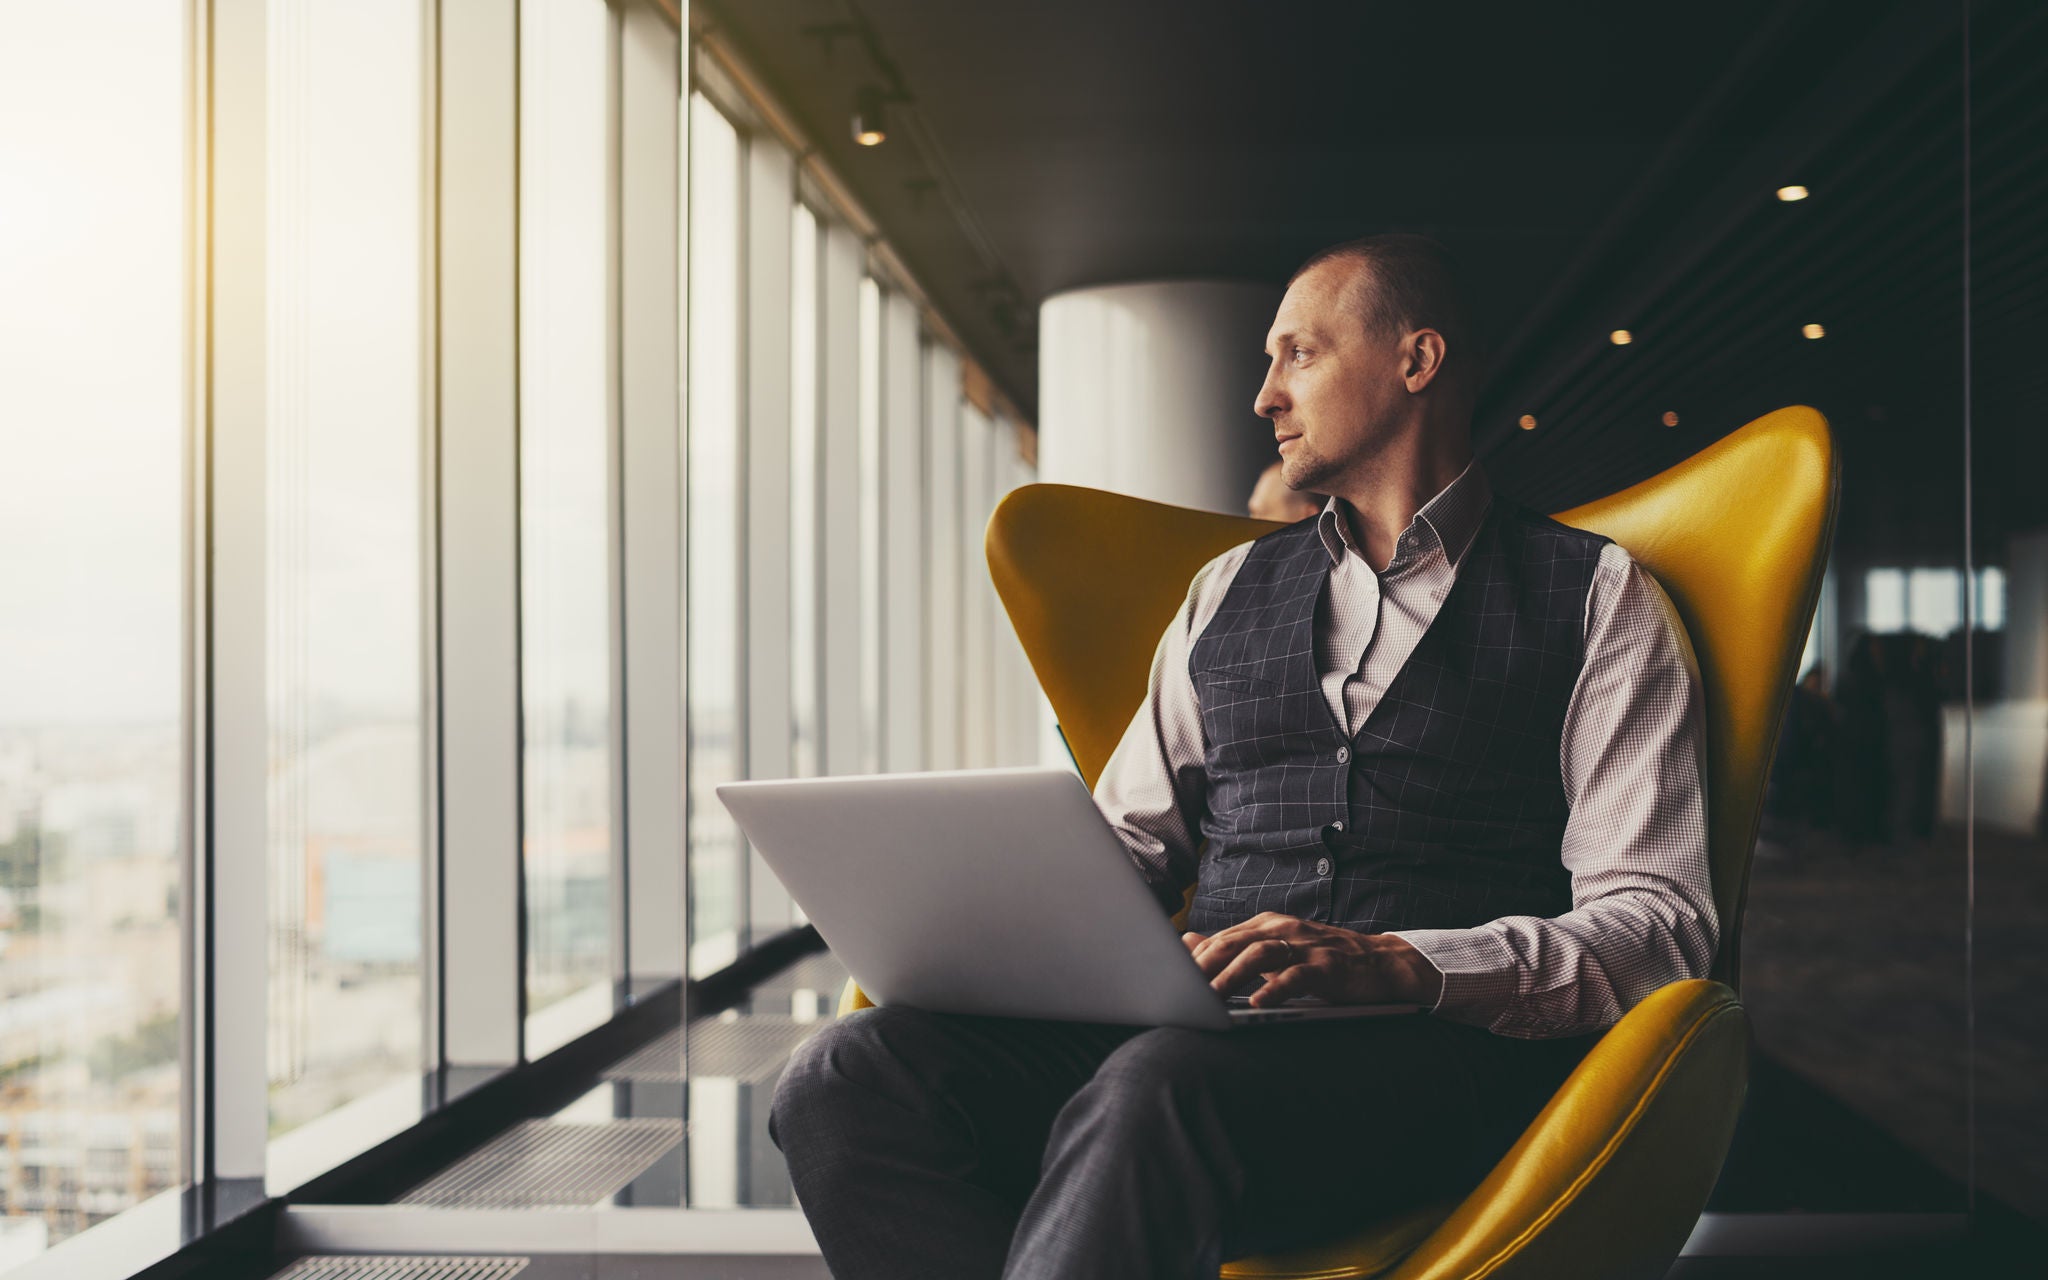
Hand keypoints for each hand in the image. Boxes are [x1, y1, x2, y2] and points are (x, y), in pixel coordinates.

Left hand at [1181, 912, 1445, 1007]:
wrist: (1381, 963)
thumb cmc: (1323, 960)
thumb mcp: (1276, 949)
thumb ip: (1234, 947)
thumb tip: (1187, 942)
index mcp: (1267, 925)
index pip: (1222, 938)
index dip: (1194, 958)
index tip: (1168, 977)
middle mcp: (1283, 929)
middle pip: (1234, 942)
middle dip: (1204, 964)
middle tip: (1180, 988)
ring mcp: (1305, 946)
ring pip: (1259, 955)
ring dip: (1231, 976)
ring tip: (1211, 997)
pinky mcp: (1327, 965)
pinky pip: (1296, 975)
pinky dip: (1275, 989)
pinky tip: (1259, 1004)